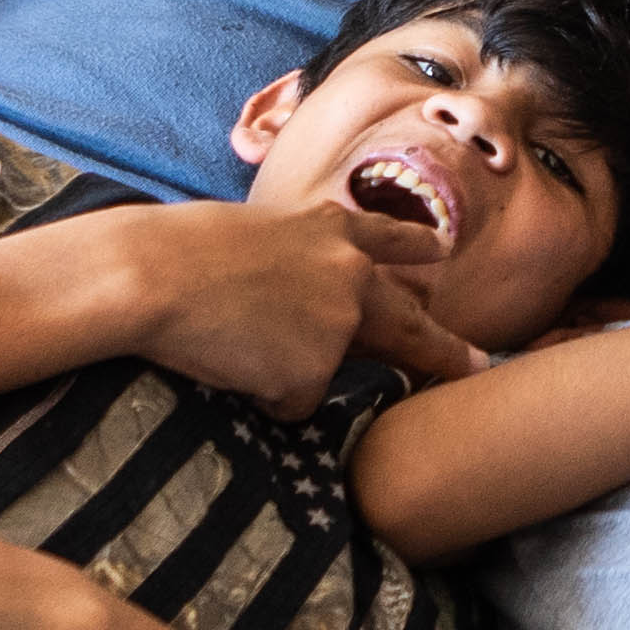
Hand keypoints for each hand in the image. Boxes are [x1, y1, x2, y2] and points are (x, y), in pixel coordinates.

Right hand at [118, 199, 489, 401]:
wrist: (154, 275)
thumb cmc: (180, 249)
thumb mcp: (253, 232)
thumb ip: (291, 260)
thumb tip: (292, 300)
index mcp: (330, 227)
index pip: (389, 237)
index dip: (416, 247)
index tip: (441, 251)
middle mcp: (351, 273)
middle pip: (408, 323)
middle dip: (445, 350)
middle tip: (476, 364)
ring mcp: (339, 325)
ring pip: (324, 370)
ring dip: (286, 368)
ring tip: (234, 337)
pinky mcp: (315, 373)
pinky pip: (288, 402)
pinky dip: (259, 394)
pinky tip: (228, 362)